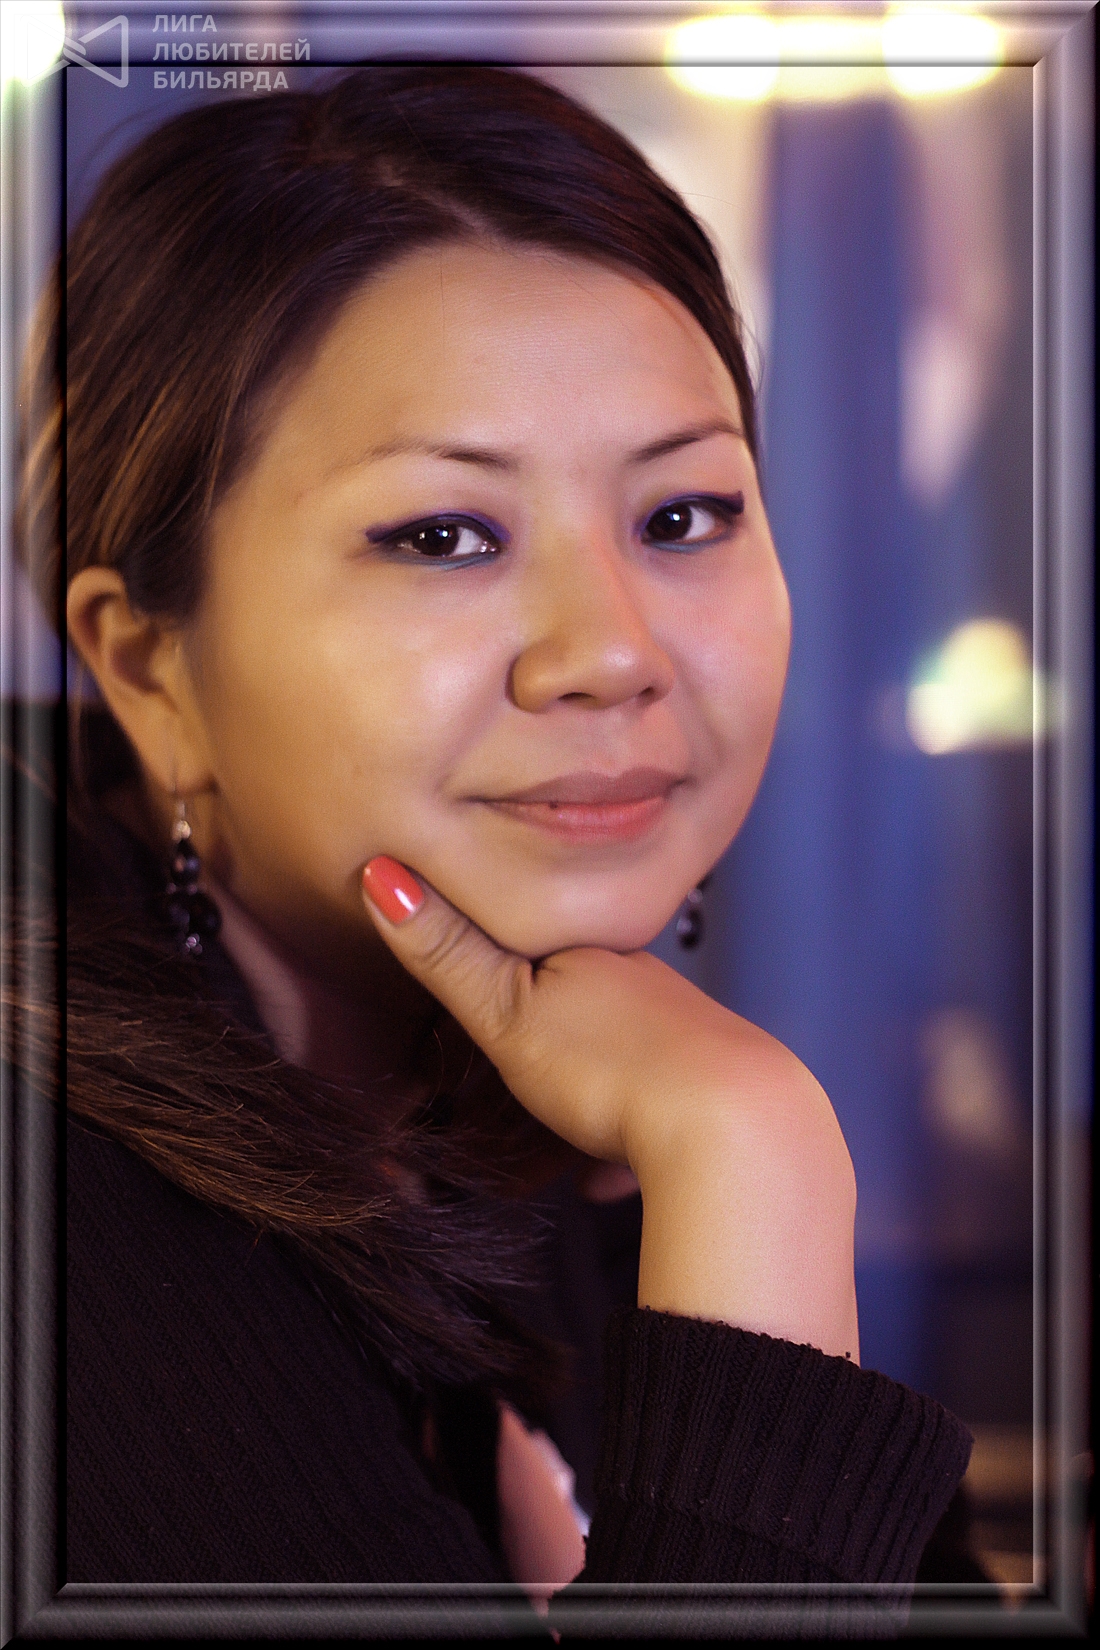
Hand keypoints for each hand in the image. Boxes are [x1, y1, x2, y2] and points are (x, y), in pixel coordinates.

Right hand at [362, 857, 858, 1359]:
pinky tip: (607, 1183)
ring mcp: (688, 1036)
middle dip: (545, 1041)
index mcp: (594, 952)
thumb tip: (379, 873)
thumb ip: (446, 952)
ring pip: (622, 1059)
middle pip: (580, 1002)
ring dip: (588, 1097)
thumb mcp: (507, 1011)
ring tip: (552, 1146)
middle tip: (503, 1086)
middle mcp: (647, 981)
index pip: (533, 945)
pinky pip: (659, 1119)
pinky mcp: (717, 1096)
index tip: (470, 1007)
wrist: (734, 1133)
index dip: (496, 975)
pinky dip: (630, 1146)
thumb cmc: (613, 1070)